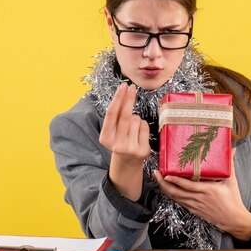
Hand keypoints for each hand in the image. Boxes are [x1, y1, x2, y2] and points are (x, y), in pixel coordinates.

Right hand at [99, 83, 150, 200]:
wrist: (126, 164)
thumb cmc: (119, 141)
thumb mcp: (112, 132)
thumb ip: (116, 117)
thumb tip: (124, 93)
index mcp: (105, 138)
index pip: (112, 114)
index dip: (118, 98)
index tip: (123, 86)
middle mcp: (117, 144)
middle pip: (125, 115)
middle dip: (129, 99)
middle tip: (132, 87)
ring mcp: (131, 148)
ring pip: (137, 120)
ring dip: (136, 119)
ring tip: (132, 129)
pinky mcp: (143, 150)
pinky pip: (145, 127)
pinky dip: (143, 126)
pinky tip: (138, 134)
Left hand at [153, 149, 250, 240]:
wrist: (232, 219)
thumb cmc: (232, 200)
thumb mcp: (231, 181)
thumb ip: (230, 165)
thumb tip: (232, 150)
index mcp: (207, 190)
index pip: (188, 185)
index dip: (175, 180)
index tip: (166, 174)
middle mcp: (198, 199)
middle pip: (176, 192)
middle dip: (163, 183)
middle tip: (156, 173)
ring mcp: (194, 205)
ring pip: (175, 197)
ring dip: (165, 189)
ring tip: (158, 179)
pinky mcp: (193, 209)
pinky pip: (179, 201)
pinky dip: (171, 195)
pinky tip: (167, 189)